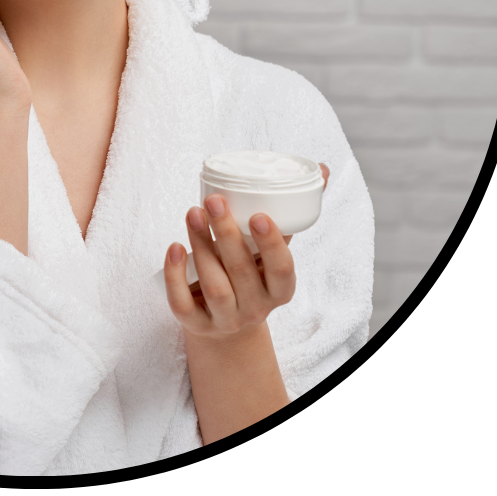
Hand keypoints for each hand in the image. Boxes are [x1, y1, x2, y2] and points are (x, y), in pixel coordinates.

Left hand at [163, 164, 328, 337]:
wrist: (225, 322)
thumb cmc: (251, 273)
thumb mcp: (271, 251)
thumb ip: (290, 214)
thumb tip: (322, 170)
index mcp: (279, 289)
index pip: (281, 270)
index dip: (271, 244)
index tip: (257, 215)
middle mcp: (256, 308)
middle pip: (241, 272)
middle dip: (226, 234)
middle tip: (214, 200)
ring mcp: (226, 319)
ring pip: (214, 287)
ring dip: (201, 246)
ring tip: (192, 213)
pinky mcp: (197, 325)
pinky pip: (183, 305)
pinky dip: (176, 276)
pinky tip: (174, 248)